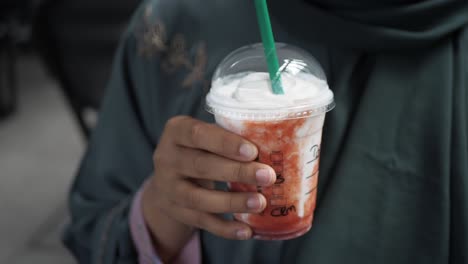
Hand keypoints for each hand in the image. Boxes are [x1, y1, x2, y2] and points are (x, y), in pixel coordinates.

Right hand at [142, 116, 275, 261]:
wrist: (168, 178)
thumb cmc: (199, 149)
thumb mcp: (205, 136)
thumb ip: (228, 137)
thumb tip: (272, 145)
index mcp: (176, 131)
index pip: (198, 134)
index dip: (225, 143)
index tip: (252, 151)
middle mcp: (166, 159)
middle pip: (200, 166)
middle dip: (236, 172)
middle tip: (267, 176)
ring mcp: (168, 188)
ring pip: (198, 199)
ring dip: (232, 202)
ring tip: (260, 202)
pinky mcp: (175, 212)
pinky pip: (201, 222)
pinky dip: (225, 228)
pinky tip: (247, 230)